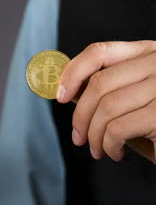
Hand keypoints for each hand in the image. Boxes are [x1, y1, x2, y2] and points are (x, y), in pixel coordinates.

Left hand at [57, 41, 155, 162]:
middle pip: (99, 83)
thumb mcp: (128, 102)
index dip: (72, 72)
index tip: (59, 96)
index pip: (99, 51)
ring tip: (98, 150)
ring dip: (94, 135)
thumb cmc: (155, 127)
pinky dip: (108, 145)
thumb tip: (63, 89)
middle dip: (80, 115)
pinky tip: (115, 153)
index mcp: (147, 53)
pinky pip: (118, 128)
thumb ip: (103, 91)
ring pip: (106, 107)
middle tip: (78, 138)